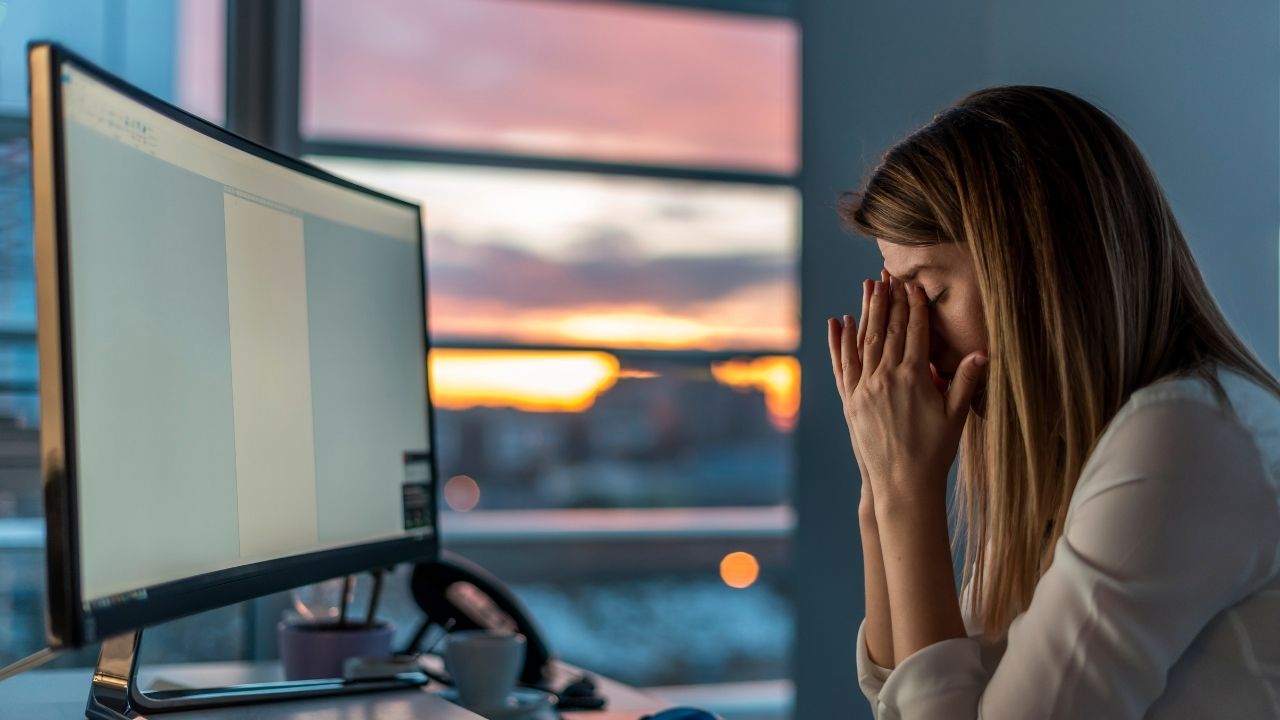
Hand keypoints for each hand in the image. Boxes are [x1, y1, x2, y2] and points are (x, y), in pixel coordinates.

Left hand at [828, 270, 987, 515]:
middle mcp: (885, 379)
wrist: (901, 483)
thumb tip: (982, 352)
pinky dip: (840, 342)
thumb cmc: (934, 452)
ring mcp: (864, 389)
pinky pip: (843, 365)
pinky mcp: (850, 401)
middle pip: (888, 331)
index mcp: (914, 379)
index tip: (913, 286)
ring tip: (868, 289)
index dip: (914, 307)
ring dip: (866, 313)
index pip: (914, 333)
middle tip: (887, 276)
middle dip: (888, 301)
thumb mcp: (956, 416)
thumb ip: (964, 381)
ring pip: (864, 342)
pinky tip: (839, 323)